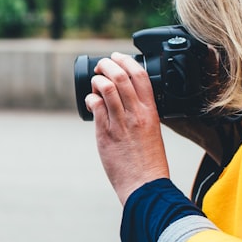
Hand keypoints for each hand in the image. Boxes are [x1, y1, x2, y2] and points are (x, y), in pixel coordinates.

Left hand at [85, 53, 170, 204]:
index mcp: (151, 112)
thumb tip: (125, 100)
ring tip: (94, 81)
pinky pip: (95, 106)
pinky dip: (90, 98)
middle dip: (107, 64)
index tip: (117, 57)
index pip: (141, 76)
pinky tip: (90, 102)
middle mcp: (137, 114)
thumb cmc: (148, 161)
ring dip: (97, 79)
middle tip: (101, 65)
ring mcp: (121, 123)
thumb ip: (140, 114)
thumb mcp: (151, 131)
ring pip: (107, 88)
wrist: (145, 185)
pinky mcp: (105, 133)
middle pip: (121, 77)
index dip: (127, 61)